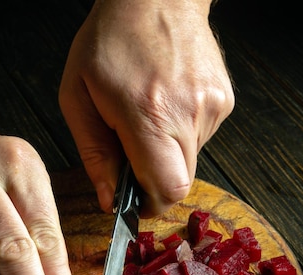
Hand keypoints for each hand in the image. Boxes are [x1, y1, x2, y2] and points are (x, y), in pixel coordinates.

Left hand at [59, 0, 234, 214]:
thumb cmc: (110, 41)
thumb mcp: (78, 97)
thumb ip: (94, 155)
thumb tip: (108, 200)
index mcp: (149, 114)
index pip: (166, 189)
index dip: (150, 205)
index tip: (133, 201)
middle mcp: (188, 112)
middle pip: (181, 183)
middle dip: (154, 183)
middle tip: (133, 158)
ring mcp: (211, 107)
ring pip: (190, 162)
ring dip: (166, 155)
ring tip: (148, 118)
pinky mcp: (224, 101)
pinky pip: (201, 139)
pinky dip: (181, 134)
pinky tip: (167, 106)